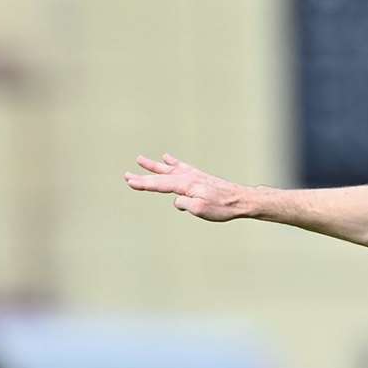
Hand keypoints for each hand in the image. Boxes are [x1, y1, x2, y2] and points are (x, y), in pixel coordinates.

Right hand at [123, 154, 250, 221]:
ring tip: (140, 159)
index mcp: (186, 185)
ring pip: (169, 168)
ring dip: (154, 165)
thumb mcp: (201, 210)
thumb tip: (176, 201)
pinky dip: (172, 162)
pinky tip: (166, 157)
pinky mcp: (199, 177)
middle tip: (126, 175)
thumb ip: (184, 204)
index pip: (160, 184)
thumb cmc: (223, 207)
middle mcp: (188, 177)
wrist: (241, 199)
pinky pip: (181, 167)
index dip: (143, 183)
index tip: (129, 182)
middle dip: (143, 176)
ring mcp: (194, 175)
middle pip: (161, 176)